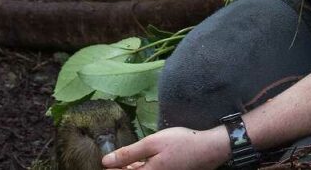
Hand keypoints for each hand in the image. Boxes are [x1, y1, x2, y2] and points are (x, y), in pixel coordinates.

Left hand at [101, 126, 228, 169]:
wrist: (208, 149)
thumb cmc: (181, 144)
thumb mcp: (153, 143)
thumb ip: (129, 153)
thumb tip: (106, 161)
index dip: (110, 169)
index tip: (102, 163)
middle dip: (120, 169)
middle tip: (110, 162)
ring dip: (130, 169)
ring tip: (121, 162)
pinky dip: (141, 168)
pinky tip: (138, 162)